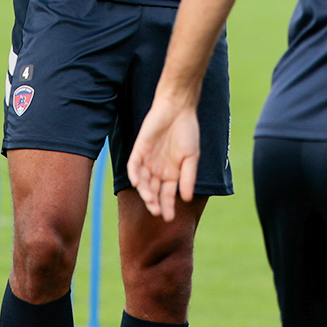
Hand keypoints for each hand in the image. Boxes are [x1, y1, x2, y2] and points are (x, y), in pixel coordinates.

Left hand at [126, 91, 200, 221]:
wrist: (178, 108)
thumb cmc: (187, 131)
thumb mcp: (192, 157)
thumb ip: (188, 177)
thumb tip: (187, 198)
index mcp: (172, 173)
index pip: (167, 194)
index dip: (167, 206)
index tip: (168, 217)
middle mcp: (158, 169)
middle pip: (154, 191)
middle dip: (154, 203)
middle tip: (156, 212)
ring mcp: (148, 160)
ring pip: (143, 182)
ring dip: (145, 192)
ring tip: (150, 201)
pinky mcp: (139, 149)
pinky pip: (134, 165)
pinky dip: (134, 174)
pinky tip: (138, 183)